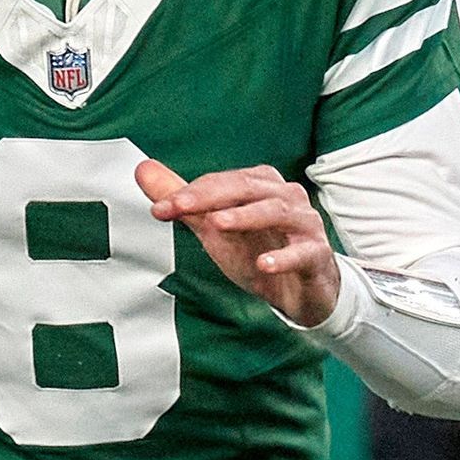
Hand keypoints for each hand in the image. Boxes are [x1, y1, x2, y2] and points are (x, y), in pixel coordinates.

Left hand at [136, 160, 340, 326]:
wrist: (300, 290)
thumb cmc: (259, 250)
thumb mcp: (215, 228)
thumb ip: (183, 202)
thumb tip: (142, 170)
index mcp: (260, 185)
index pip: (223, 182)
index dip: (191, 193)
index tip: (161, 207)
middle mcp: (285, 196)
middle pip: (249, 188)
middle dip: (212, 196)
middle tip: (181, 206)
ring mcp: (305, 224)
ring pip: (278, 212)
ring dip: (247, 217)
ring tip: (218, 224)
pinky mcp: (317, 254)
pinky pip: (304, 252)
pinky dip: (284, 258)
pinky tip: (263, 265)